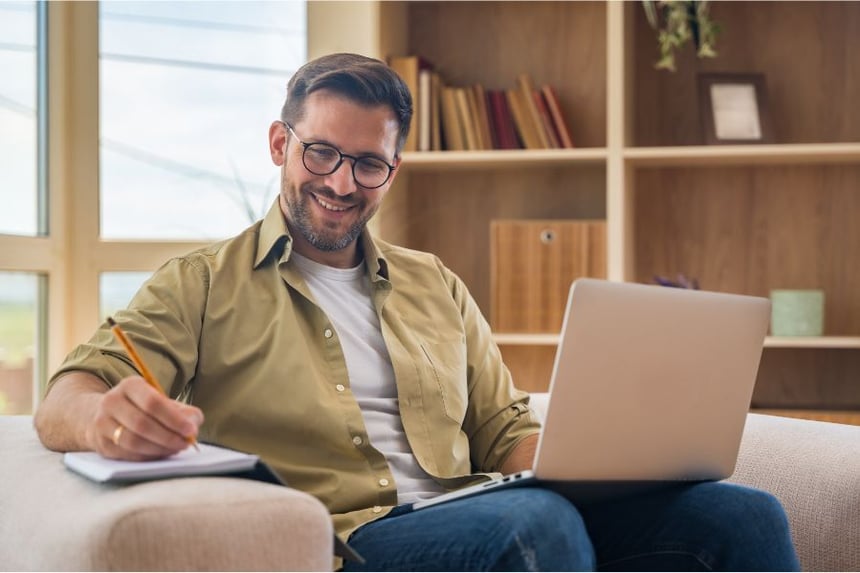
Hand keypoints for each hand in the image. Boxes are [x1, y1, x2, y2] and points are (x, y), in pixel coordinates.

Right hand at [88, 376, 203, 460]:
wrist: (106, 414)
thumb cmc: (142, 408)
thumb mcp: (162, 401)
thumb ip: (183, 411)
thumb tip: (192, 426)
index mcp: (130, 385)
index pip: (152, 403)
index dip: (173, 419)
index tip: (190, 430)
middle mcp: (112, 401)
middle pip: (142, 424)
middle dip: (168, 437)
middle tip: (185, 443)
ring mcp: (102, 423)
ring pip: (133, 441)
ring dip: (159, 449)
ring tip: (175, 449)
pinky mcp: (101, 444)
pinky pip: (127, 454)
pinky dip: (148, 457)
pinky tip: (161, 454)